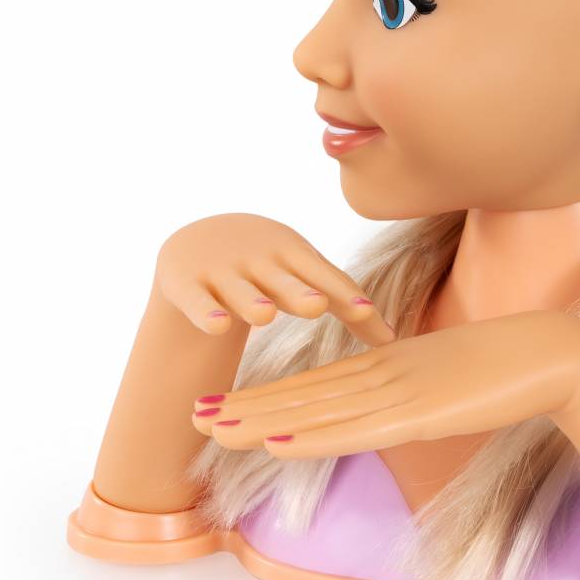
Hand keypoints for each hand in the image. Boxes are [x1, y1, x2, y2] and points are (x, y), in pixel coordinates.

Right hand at [155, 212, 394, 345]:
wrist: (202, 238)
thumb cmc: (273, 267)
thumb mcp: (305, 276)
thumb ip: (345, 303)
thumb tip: (394, 342)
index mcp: (296, 254)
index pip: (325, 277)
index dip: (345, 295)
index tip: (368, 315)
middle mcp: (261, 259)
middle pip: (284, 280)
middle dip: (300, 292)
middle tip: (317, 306)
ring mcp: (223, 269)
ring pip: (241, 290)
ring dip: (253, 302)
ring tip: (267, 316)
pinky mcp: (186, 282)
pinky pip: (196, 299)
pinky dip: (205, 311)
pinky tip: (217, 324)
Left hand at [189, 309, 579, 458]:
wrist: (556, 353)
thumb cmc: (513, 364)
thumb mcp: (453, 377)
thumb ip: (421, 390)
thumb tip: (400, 407)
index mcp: (393, 362)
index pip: (320, 383)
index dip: (269, 395)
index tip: (227, 402)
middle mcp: (386, 372)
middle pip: (306, 394)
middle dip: (248, 408)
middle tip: (194, 415)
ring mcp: (401, 390)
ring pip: (319, 410)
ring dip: (262, 422)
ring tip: (212, 430)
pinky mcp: (420, 411)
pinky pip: (356, 428)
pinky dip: (313, 435)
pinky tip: (275, 443)